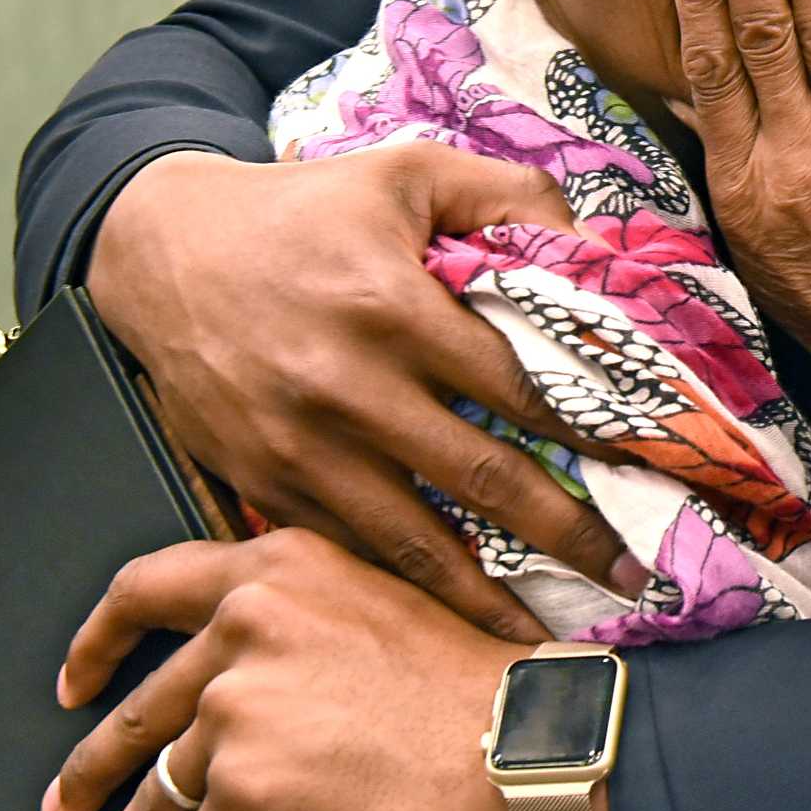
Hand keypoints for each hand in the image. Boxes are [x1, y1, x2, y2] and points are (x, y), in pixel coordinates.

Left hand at [44, 529, 525, 810]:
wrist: (526, 740)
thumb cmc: (473, 679)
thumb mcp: (380, 599)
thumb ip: (298, 616)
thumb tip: (236, 671)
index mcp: (279, 566)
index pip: (145, 587)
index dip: (95, 641)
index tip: (74, 681)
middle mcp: (247, 626)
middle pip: (141, 708)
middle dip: (92, 768)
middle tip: (66, 801)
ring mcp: (241, 710)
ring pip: (157, 792)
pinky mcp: (250, 794)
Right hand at [88, 145, 639, 637]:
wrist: (161, 249)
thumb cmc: (303, 209)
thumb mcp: (411, 171)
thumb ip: (509, 196)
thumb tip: (592, 245)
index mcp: (392, 308)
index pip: (518, 385)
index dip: (589, 429)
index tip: (649, 466)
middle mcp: (348, 389)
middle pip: (481, 478)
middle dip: (563, 534)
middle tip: (630, 578)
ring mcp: (301, 449)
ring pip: (411, 542)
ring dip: (485, 597)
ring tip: (547, 638)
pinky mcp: (264, 485)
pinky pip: (346, 551)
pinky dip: (401, 594)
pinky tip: (448, 624)